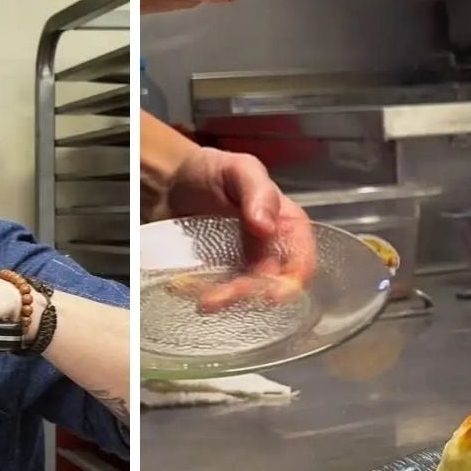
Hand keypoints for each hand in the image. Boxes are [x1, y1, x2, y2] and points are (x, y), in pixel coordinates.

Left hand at [154, 146, 316, 309]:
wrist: (168, 180)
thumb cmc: (211, 170)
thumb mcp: (238, 169)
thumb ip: (257, 192)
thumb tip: (267, 227)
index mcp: (286, 223)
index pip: (301, 258)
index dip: (292, 280)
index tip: (274, 294)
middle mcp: (270, 249)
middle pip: (271, 283)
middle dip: (251, 294)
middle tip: (222, 296)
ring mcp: (243, 265)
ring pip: (245, 294)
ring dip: (228, 301)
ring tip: (203, 301)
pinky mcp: (217, 275)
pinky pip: (217, 293)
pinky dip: (204, 296)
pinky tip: (186, 289)